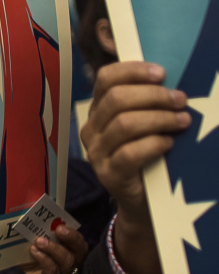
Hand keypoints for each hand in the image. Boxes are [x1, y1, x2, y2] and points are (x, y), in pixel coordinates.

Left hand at [19, 225, 87, 273]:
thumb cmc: (30, 261)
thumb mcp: (35, 245)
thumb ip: (40, 233)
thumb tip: (34, 216)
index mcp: (69, 252)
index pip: (79, 242)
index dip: (74, 233)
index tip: (62, 224)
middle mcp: (71, 263)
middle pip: (80, 250)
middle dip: (72, 238)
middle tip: (58, 229)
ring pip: (68, 261)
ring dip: (54, 248)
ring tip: (39, 241)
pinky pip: (53, 271)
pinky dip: (44, 259)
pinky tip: (34, 251)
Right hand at [80, 61, 189, 273]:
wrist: (143, 202)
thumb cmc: (149, 155)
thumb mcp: (144, 124)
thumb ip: (146, 102)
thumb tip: (169, 76)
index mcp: (98, 110)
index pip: (106, 79)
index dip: (133, 70)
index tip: (162, 73)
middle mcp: (91, 130)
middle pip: (117, 99)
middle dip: (154, 96)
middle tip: (180, 100)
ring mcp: (96, 153)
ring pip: (124, 124)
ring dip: (159, 118)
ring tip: (182, 121)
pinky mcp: (108, 175)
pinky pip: (130, 153)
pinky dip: (154, 144)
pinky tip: (169, 143)